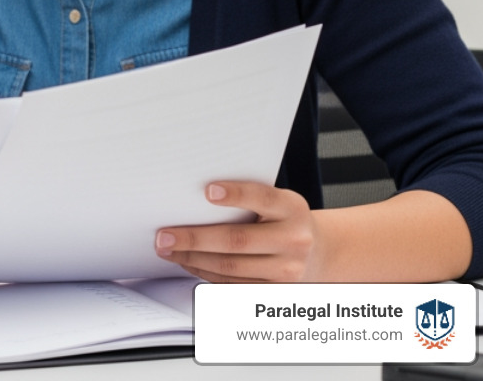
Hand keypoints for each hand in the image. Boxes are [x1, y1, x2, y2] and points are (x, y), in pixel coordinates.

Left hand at [154, 181, 324, 282]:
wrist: (318, 252)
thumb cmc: (284, 220)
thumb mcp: (277, 202)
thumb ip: (249, 198)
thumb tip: (194, 196)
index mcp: (292, 209)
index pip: (262, 198)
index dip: (236, 194)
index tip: (207, 191)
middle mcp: (294, 241)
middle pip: (236, 240)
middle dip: (194, 239)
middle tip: (164, 235)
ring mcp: (286, 271)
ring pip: (230, 267)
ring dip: (192, 259)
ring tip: (167, 249)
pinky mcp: (274, 291)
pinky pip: (232, 284)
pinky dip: (204, 273)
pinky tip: (187, 262)